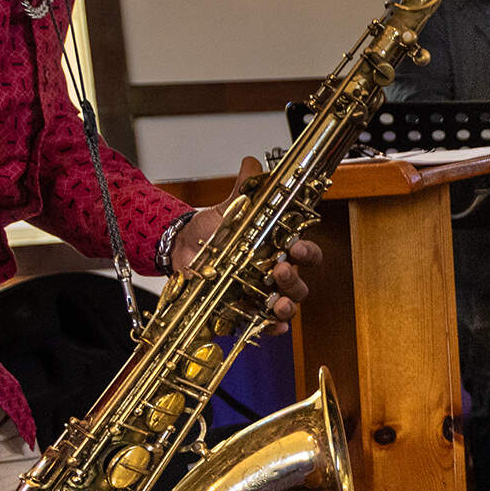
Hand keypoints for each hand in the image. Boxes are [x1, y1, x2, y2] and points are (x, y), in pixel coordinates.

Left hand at [173, 157, 322, 330]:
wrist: (181, 248)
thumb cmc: (213, 231)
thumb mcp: (229, 209)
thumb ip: (245, 189)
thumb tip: (252, 163)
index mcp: (279, 249)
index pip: (306, 253)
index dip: (308, 252)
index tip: (297, 247)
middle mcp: (275, 274)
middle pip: (299, 283)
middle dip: (294, 279)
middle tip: (280, 270)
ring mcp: (261, 295)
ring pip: (287, 306)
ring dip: (286, 306)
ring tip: (276, 302)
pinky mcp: (245, 312)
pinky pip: (264, 325)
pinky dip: (270, 327)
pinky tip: (270, 325)